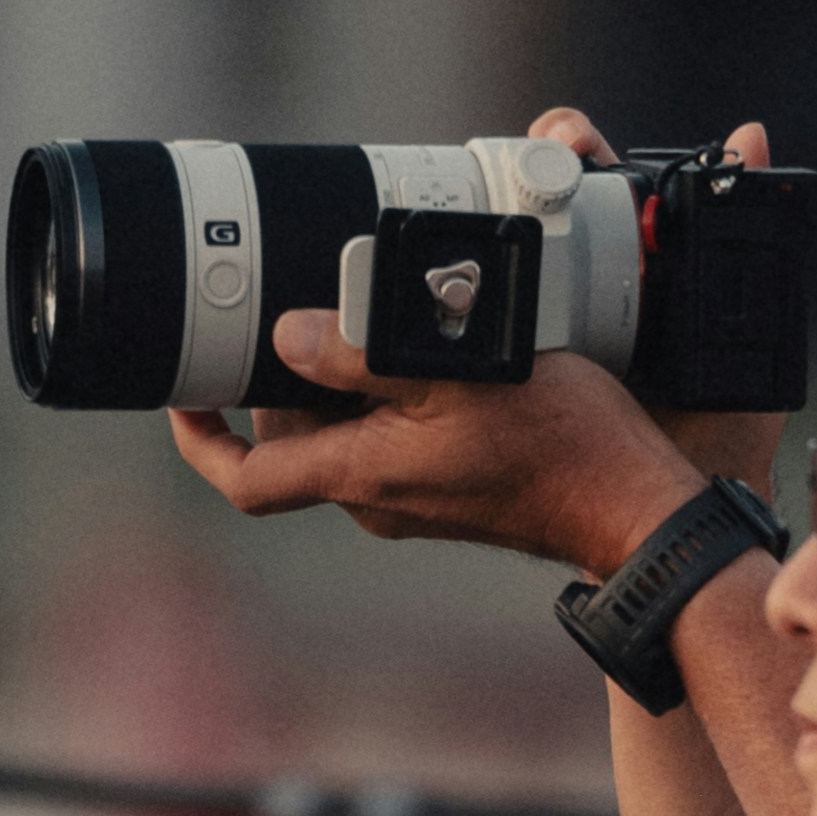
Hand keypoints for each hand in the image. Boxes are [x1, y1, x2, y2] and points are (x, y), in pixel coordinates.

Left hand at [163, 108, 789, 571]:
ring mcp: (411, 501)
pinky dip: (385, 399)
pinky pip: (388, 443)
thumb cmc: (563, 441)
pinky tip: (427, 351)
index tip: (183, 391)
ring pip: (341, 437)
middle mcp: (376, 498)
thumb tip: (286, 338)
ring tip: (375, 318)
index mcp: (362, 473)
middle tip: (306, 308)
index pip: (246, 476)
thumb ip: (364, 354)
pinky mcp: (447, 493)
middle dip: (283, 379)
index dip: (199, 438)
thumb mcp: (460, 372)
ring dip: (341, 382)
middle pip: (291, 440)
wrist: (634, 507)